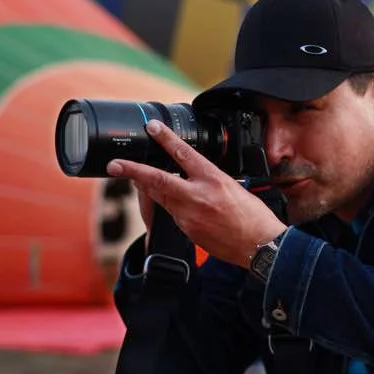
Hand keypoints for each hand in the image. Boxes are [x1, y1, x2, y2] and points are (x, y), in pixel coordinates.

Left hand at [106, 120, 287, 267]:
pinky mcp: (187, 230)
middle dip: (132, 171)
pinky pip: (174, 213)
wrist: (259, 246)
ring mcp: (189, 215)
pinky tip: (174, 203)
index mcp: (213, 179)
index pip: (183, 153)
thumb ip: (211, 180)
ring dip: (149, 187)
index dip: (165, 138)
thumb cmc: (253, 216)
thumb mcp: (234, 187)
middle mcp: (198, 196)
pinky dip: (171, 205)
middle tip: (114, 164)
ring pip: (161, 197)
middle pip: (157, 179)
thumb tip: (196, 173)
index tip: (152, 128)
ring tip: (137, 178)